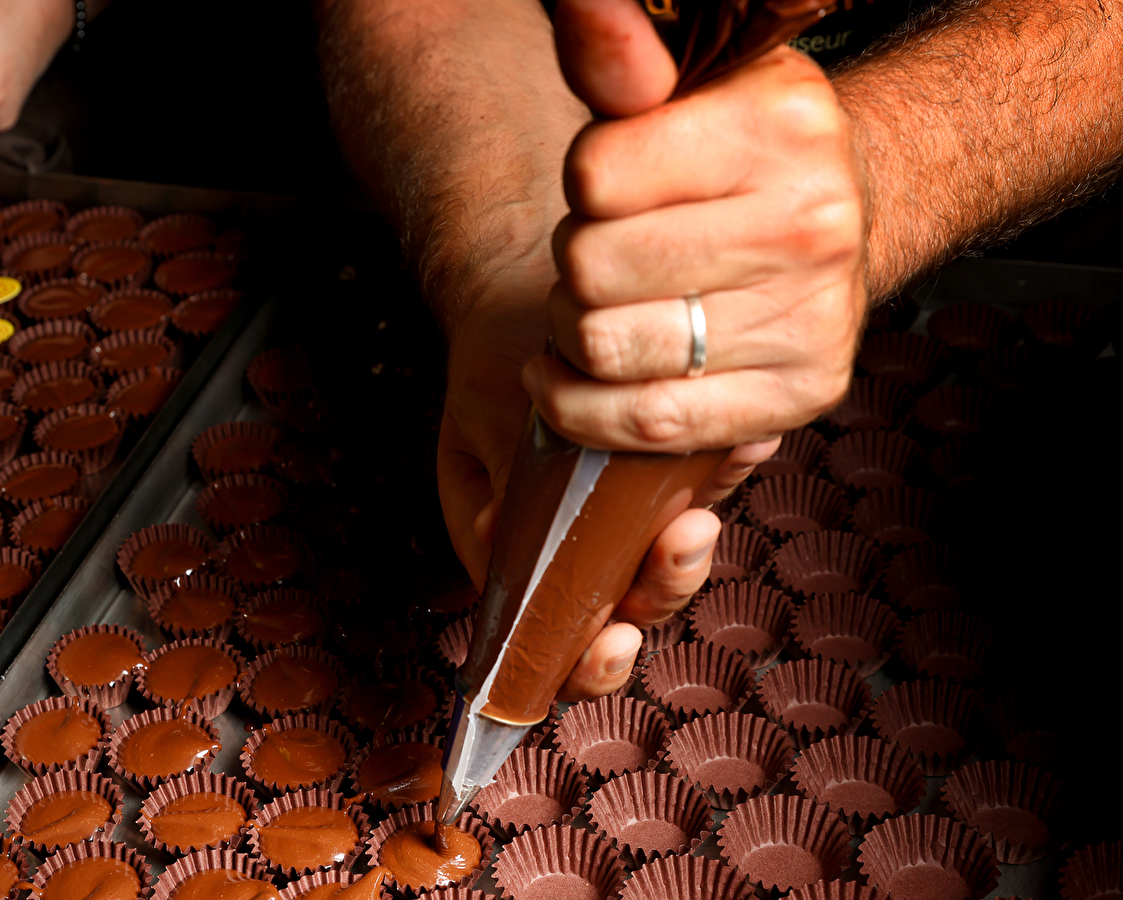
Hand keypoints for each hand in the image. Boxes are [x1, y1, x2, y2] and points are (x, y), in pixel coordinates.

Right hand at [438, 273, 780, 702]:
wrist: (516, 288)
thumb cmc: (489, 368)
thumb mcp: (479, 428)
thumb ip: (491, 489)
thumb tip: (497, 538)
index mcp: (542, 556)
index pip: (566, 642)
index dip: (591, 664)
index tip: (609, 640)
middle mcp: (604, 537)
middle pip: (643, 600)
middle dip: (666, 586)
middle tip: (678, 545)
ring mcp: (652, 496)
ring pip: (687, 545)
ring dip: (703, 535)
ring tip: (703, 510)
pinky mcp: (689, 448)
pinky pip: (719, 465)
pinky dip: (736, 458)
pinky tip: (747, 440)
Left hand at [527, 0, 866, 451]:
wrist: (846, 219)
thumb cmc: (742, 157)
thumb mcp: (689, 87)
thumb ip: (620, 58)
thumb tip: (579, 6)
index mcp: (780, 129)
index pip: (593, 176)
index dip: (582, 186)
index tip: (612, 188)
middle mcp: (808, 225)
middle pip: (589, 268)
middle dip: (575, 263)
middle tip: (606, 255)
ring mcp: (809, 318)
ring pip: (603, 346)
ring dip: (576, 334)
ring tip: (606, 308)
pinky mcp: (799, 393)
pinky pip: (644, 422)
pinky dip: (584, 406)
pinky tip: (576, 374)